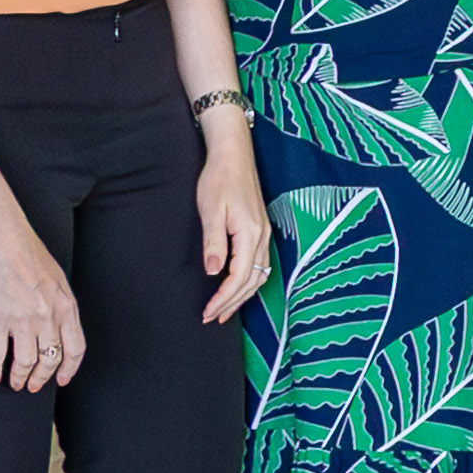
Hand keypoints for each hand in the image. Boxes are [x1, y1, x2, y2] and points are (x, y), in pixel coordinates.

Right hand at [0, 218, 83, 392]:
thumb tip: (58, 321)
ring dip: (20, 378)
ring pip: (25, 362)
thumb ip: (59, 302)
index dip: (69, 369)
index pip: (75, 348)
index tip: (63, 379)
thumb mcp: (56, 277)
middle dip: (43, 377)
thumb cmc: (27, 251)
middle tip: (34, 386)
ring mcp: (22, 319)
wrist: (1, 236)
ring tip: (15, 384)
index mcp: (66, 305)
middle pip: (50, 359)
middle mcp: (48, 316)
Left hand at [194, 128, 274, 325]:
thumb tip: (214, 272)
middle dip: (232, 303)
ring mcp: (264, 233)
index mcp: (250, 233)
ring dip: (242, 295)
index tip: (207, 311)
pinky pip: (259, 264)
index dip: (224, 298)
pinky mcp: (261, 229)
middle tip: (212, 318)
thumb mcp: (211, 210)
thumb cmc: (219, 179)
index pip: (239, 277)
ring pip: (259, 275)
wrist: (233, 154)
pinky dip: (248, 281)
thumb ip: (214, 243)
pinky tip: (236, 286)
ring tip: (224, 310)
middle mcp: (262, 237)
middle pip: (252, 281)